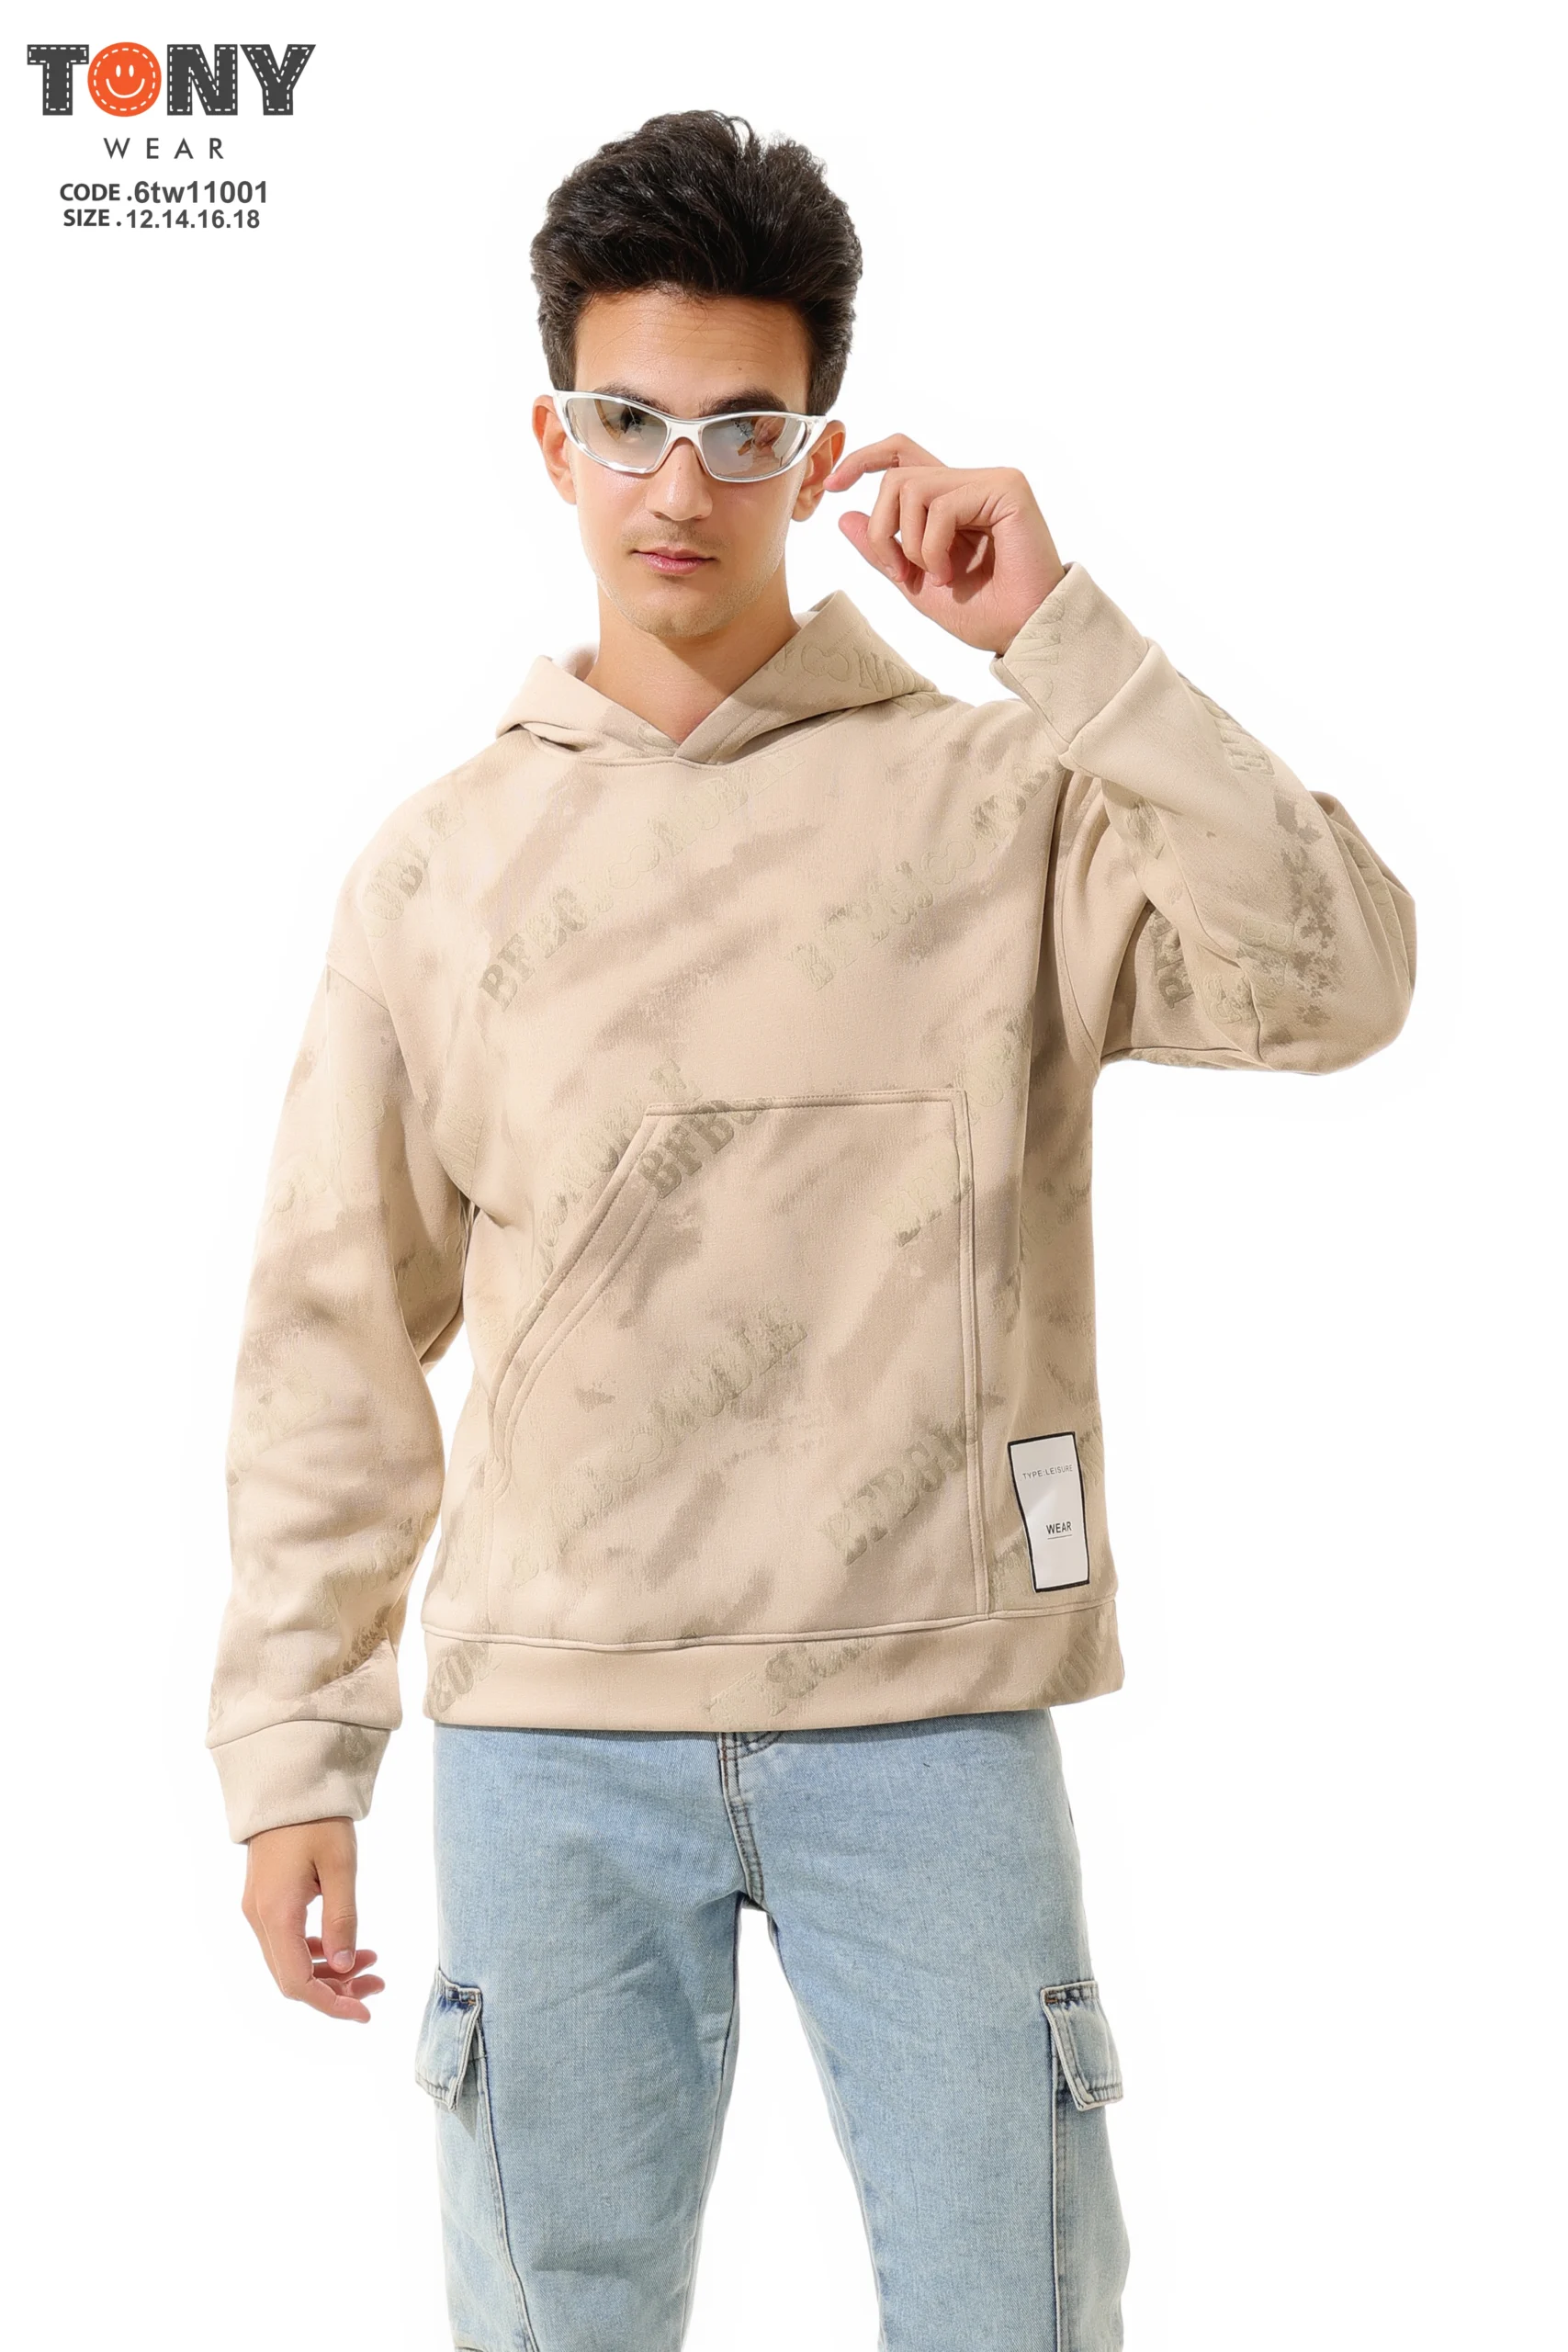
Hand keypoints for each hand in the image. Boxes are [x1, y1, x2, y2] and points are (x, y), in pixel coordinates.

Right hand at [241, 1817, 384, 2022]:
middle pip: (292, 1978)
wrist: (287, 1784)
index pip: (297, 1983)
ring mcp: (257, 1910)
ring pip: (289, 1962)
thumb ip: (342, 1920)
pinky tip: (345, 1946)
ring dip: (328, 1971)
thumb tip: (344, 1967)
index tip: (365, 2013)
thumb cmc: (317, 1820)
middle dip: (336, 1990)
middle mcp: (259, 1918)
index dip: (331, 2004)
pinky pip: (286, 1942)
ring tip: (372, 1964)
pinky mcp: (264, 1900)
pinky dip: (315, 1951)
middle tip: (378, 1985)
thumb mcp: (340, 1867)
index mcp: (276, 1914)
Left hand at [823, 433, 1066, 655]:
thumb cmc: (982, 613)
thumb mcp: (915, 583)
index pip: (900, 455)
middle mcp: (970, 483)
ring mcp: (990, 481)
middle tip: (902, 572)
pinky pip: (942, 505)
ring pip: (912, 488)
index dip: (862, 460)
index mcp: (950, 499)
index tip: (833, 487)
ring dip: (911, 544)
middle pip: (895, 476)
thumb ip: (883, 549)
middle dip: (882, 530)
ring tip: (937, 575)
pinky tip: (951, 573)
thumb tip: (844, 516)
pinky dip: (933, 547)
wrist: (1023, 633)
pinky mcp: (1006, 488)